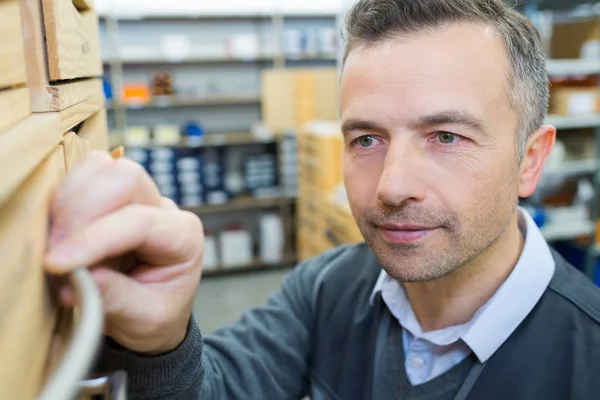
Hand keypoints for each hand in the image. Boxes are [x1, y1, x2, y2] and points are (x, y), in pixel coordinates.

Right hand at [45, 151, 203, 353]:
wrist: (154, 315)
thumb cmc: (156, 315)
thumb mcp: (146, 320)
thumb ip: (117, 299)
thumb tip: (79, 279)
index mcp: (183, 237)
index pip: (140, 222)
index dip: (95, 238)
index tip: (58, 264)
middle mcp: (162, 208)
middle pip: (125, 177)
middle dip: (82, 210)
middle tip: (55, 255)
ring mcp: (136, 196)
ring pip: (100, 168)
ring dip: (68, 201)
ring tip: (54, 245)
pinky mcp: (107, 197)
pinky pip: (81, 177)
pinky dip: (61, 199)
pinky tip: (54, 234)